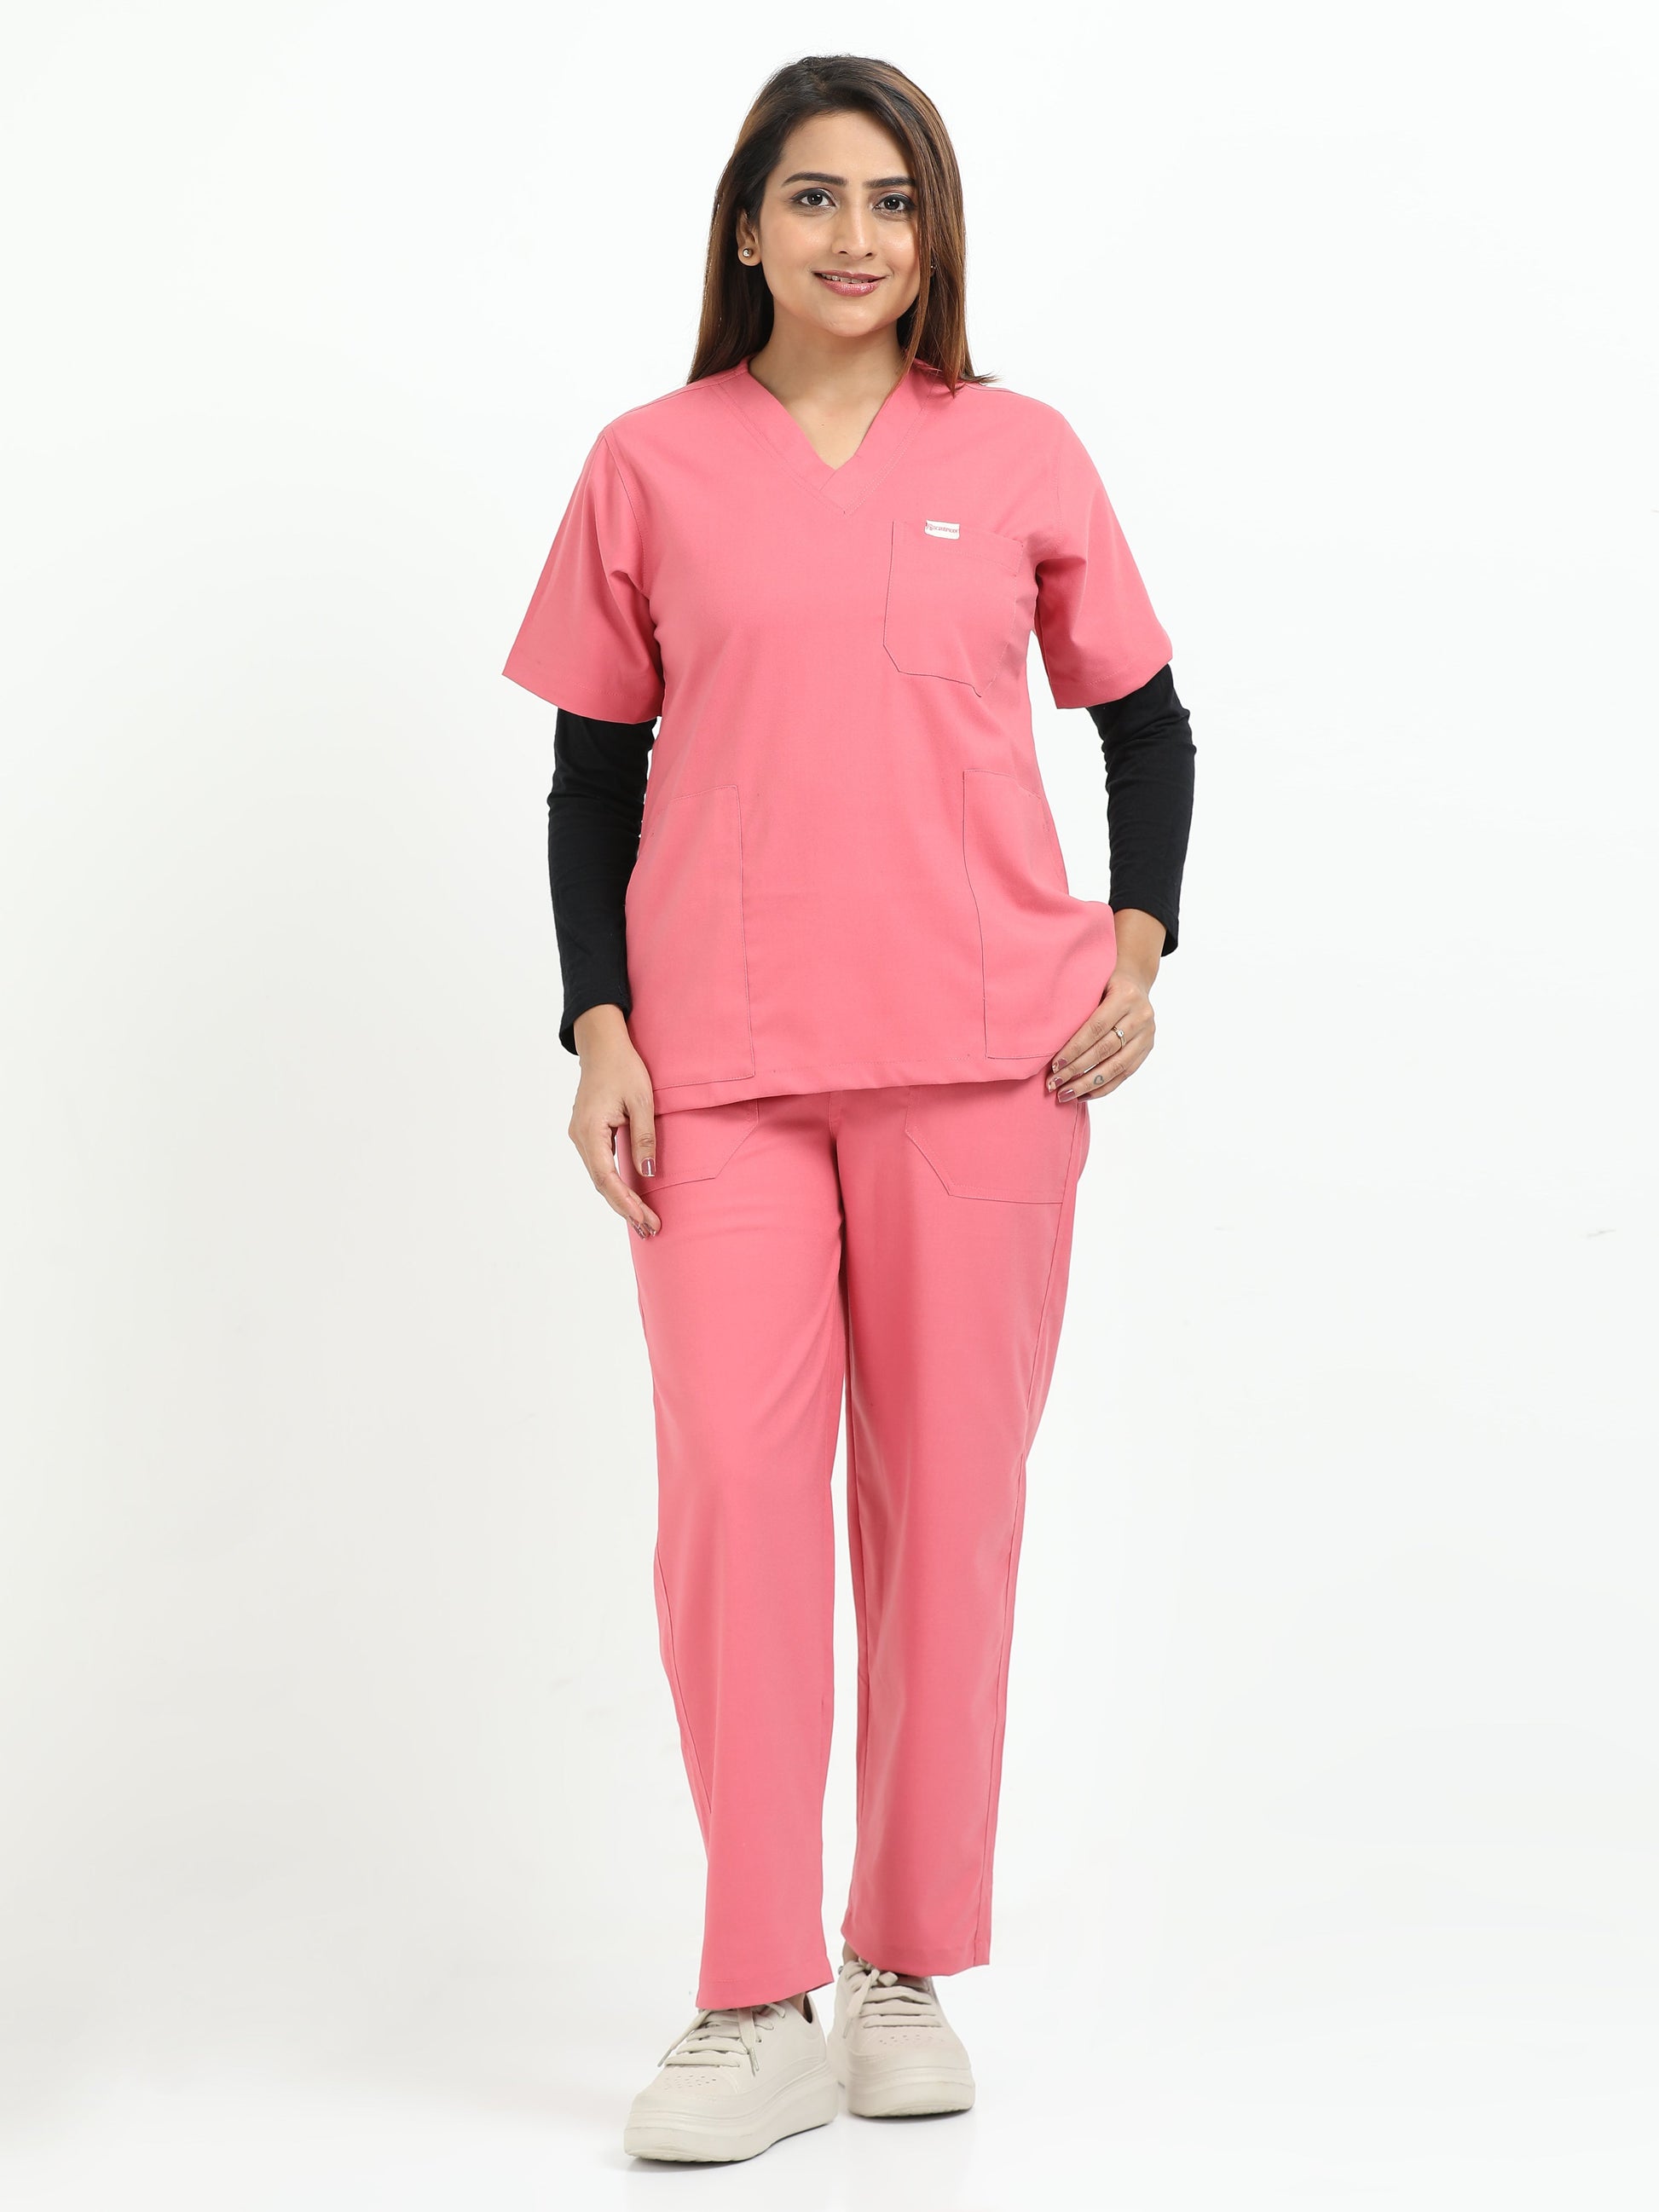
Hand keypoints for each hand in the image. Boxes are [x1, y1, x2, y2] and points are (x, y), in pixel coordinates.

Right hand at [569, 1005, 660, 1235]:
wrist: (602, 1045)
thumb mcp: (642, 1101)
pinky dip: (614, 1184)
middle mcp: (579, 1137)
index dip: (626, 1202)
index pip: (607, 1178)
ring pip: (599, 1177)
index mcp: (590, 1130)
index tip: (645, 1219)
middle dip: (625, 1209)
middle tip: (650, 1230)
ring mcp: (580, 1136)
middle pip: (601, 1184)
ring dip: (620, 1199)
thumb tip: (649, 1173)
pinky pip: (599, 1165)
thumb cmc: (624, 1067)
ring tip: (643, 1221)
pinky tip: (629, 1196)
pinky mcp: (586, 1133)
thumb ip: (644, 1138)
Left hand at [1047, 962, 1156, 1100]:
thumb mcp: (1092, 983)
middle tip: (1053, 1083)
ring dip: (1088, 1084)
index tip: (1054, 1065)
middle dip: (1077, 1070)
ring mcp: (1147, 1034)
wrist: (1136, 980)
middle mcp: (1141, 1016)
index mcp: (1125, 996)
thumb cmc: (1103, 981)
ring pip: (1117, 1066)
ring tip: (1065, 1095)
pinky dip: (1103, 1087)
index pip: (1096, 1028)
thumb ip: (1078, 1004)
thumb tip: (1047, 1036)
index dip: (1075, 1048)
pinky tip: (1083, 1095)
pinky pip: (1125, 1073)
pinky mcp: (1147, 1048)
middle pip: (1105, 1050)